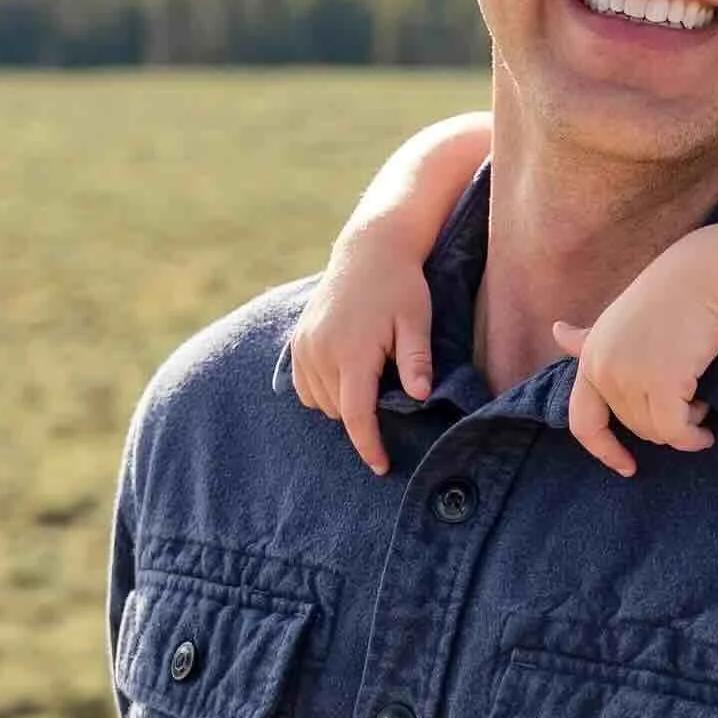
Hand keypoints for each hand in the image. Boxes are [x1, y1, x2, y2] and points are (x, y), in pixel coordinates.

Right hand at [288, 241, 434, 475]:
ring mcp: (304, 347)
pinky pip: (304, 386)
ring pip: (320, 402)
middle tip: (390, 392)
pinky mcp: (297, 342)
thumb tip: (420, 396)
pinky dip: (324, 391)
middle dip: (364, 417)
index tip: (381, 467)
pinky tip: (347, 376)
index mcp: (351, 351)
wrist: (369, 250)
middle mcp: (320, 352)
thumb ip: (416, 359)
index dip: (368, 445)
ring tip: (370, 379)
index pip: (356, 415)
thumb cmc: (401, 286)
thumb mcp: (416, 320)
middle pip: (340, 411)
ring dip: (343, 404)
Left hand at [553, 249, 717, 480]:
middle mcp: (603, 370)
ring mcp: (631, 376)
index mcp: (590, 358)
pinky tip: (706, 429)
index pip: (583, 422)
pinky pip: (676, 430)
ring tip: (699, 402)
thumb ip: (588, 338)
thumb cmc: (665, 297)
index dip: (603, 450)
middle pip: (632, 427)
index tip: (627, 467)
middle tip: (689, 404)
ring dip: (682, 425)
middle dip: (661, 425)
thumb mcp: (617, 320)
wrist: (702, 277)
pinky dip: (693, 437)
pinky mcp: (662, 382)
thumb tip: (557, 331)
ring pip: (655, 431)